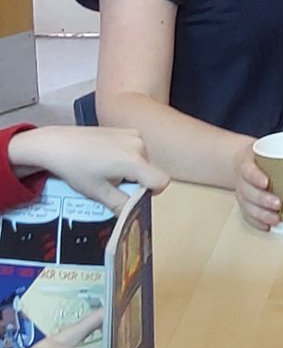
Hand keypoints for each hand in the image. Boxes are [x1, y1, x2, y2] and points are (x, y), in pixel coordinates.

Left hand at [7, 127, 168, 211]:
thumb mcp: (98, 193)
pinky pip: (136, 150)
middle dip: (135, 182)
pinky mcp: (127, 130)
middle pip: (150, 172)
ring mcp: (134, 135)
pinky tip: (105, 159)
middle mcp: (139, 145)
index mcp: (134, 161)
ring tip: (105, 170)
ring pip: (143, 161)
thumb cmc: (75, 168)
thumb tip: (133, 217)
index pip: (161, 181)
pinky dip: (126, 158)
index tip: (132, 195)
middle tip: (111, 184)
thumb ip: (121, 206)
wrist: (57, 144)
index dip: (151, 193)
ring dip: (130, 170)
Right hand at [233, 142, 281, 230]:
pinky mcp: (244, 204)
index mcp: (247, 163)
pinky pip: (247, 216)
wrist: (242, 162)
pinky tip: (267, 226)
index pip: (248, 170)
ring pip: (248, 207)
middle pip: (249, 192)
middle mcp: (242, 181)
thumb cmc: (263, 157)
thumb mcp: (270, 150)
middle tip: (279, 204)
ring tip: (276, 220)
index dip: (255, 177)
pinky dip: (257, 222)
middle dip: (263, 200)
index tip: (267, 182)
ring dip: (262, 215)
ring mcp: (242, 194)